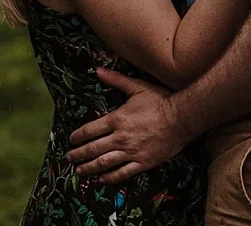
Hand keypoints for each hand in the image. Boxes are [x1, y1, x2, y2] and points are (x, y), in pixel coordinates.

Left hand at [66, 69, 188, 182]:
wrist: (181, 118)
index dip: (78, 137)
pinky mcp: (143, 163)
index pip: (90, 130)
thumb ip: (116, 80)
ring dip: (89, 168)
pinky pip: (122, 173)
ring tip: (79, 171)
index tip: (71, 140)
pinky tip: (101, 179)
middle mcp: (121, 138)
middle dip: (78, 154)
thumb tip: (98, 70)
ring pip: (104, 163)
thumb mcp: (137, 87)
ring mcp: (131, 152)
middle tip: (69, 158)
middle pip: (93, 149)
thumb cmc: (160, 101)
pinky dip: (109, 177)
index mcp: (117, 119)